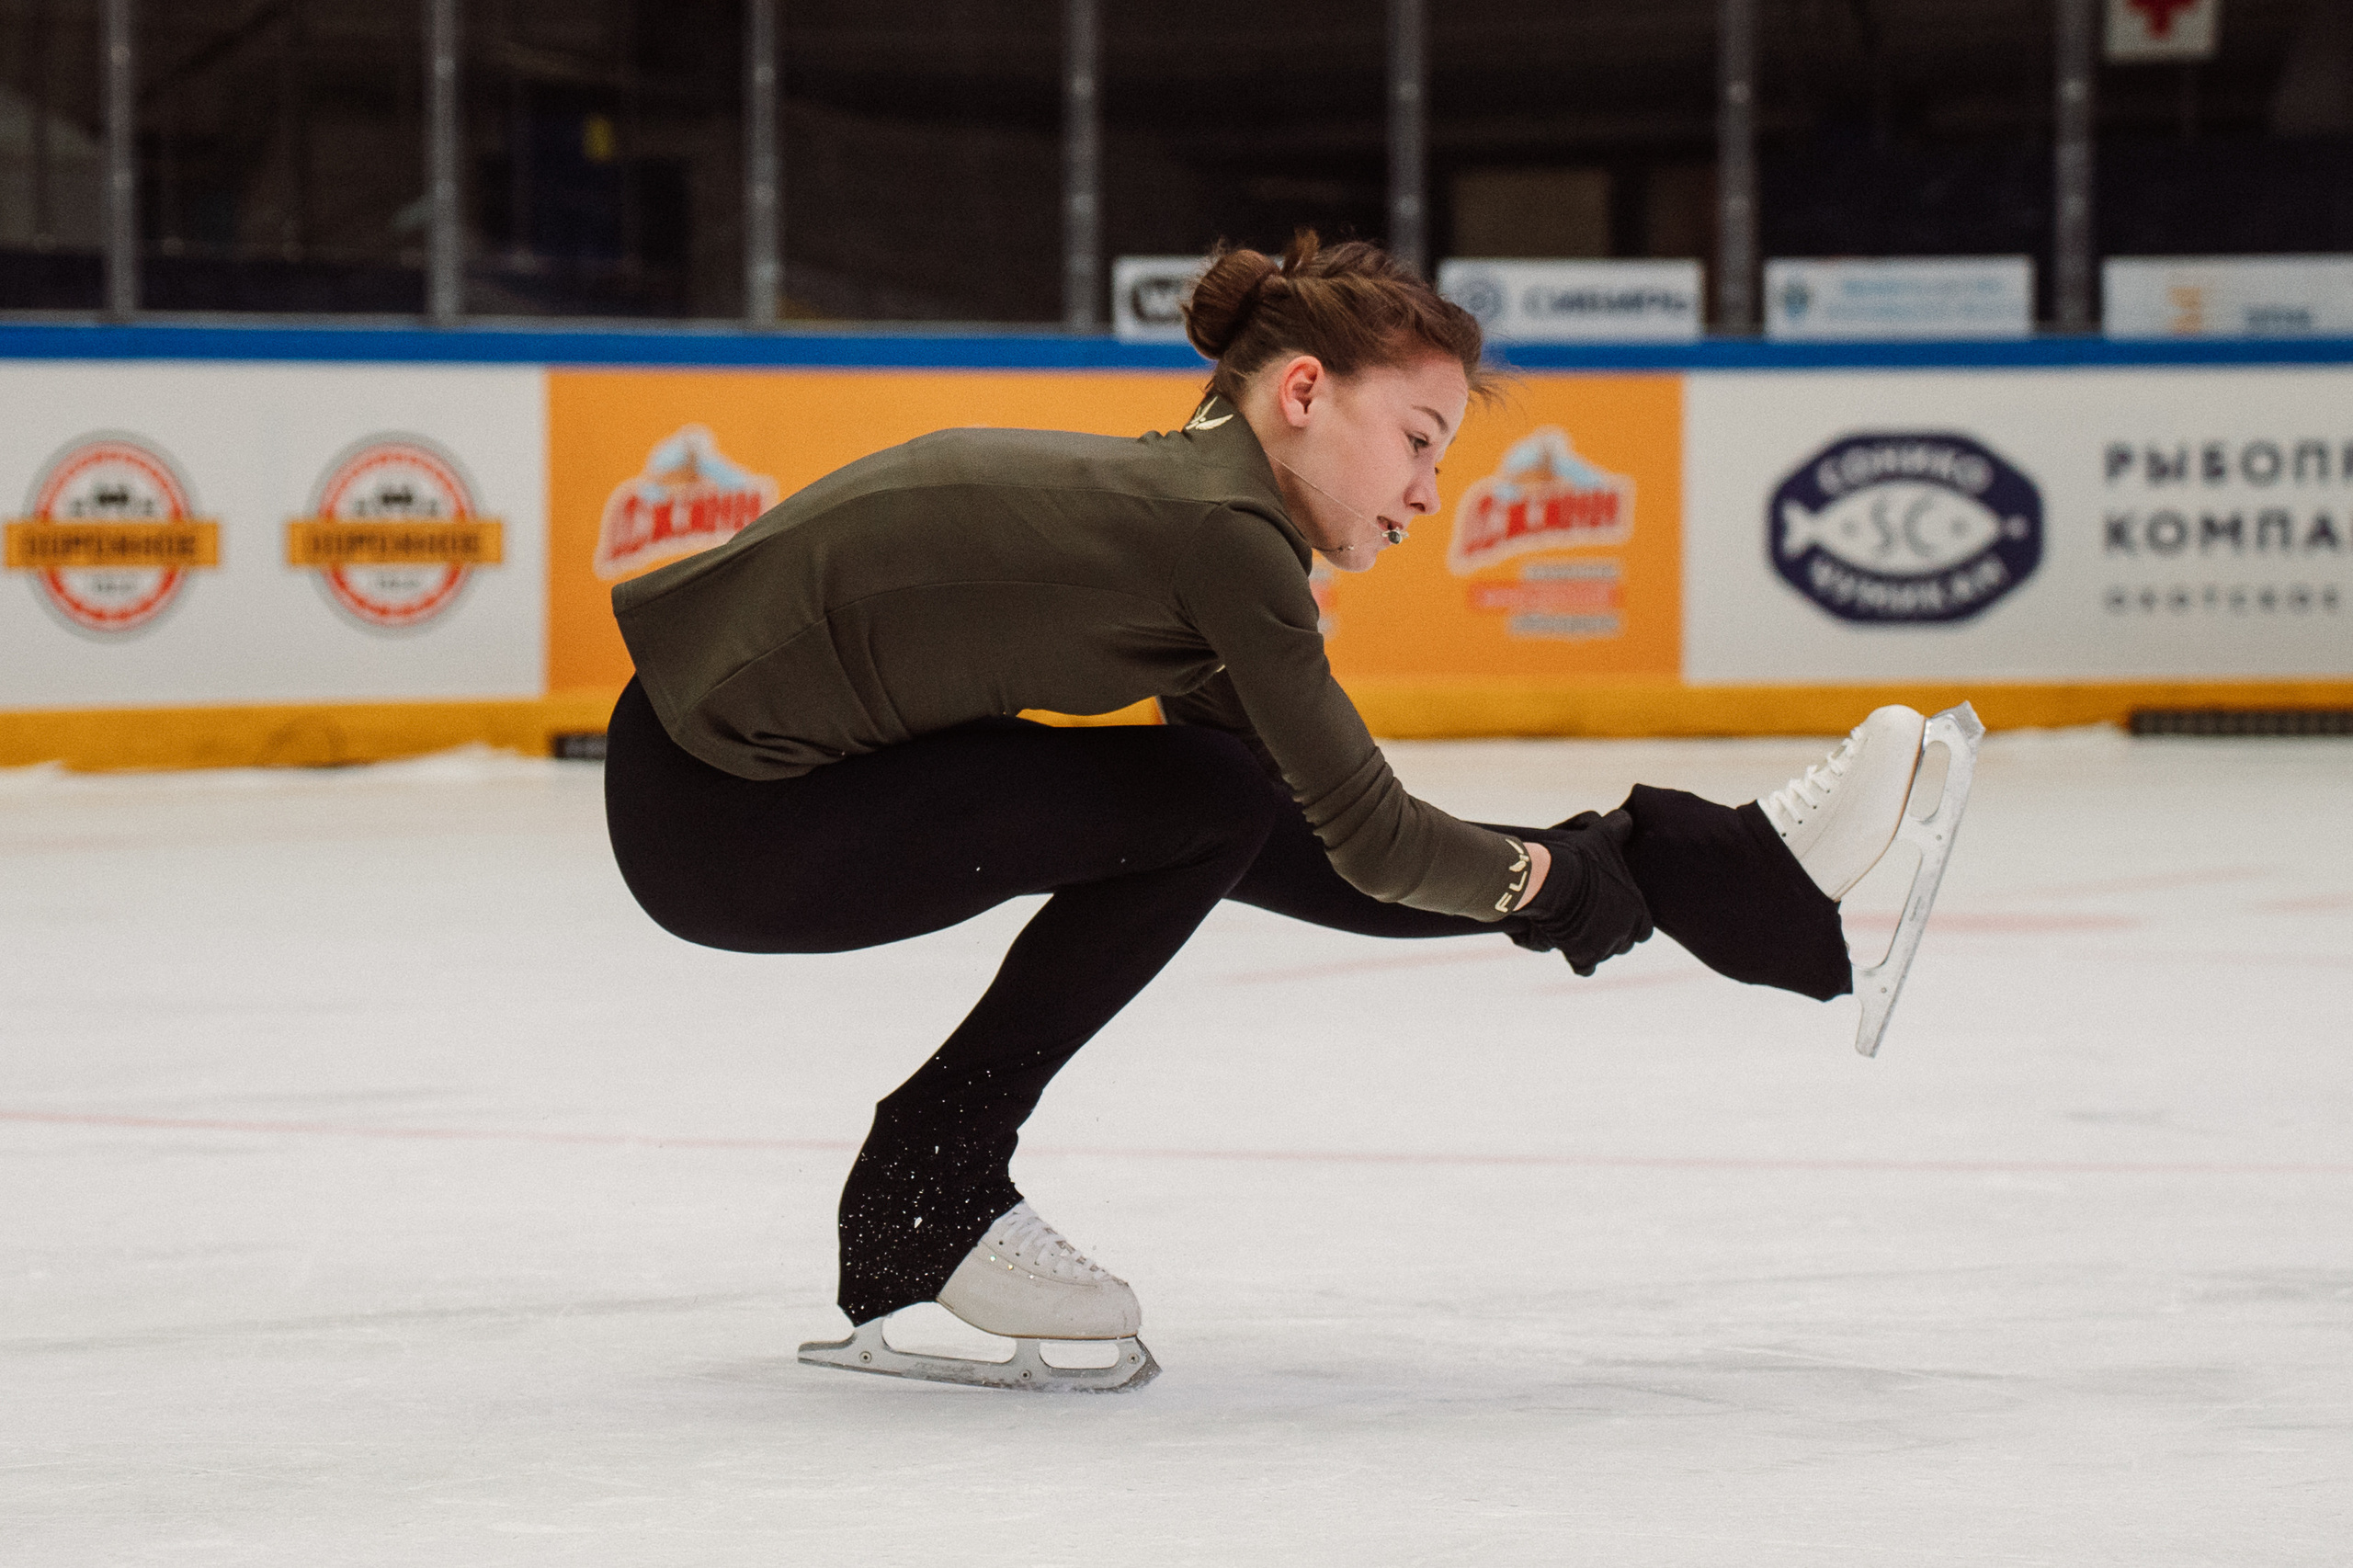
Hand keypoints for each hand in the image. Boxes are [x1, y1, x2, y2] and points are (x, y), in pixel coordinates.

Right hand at [1513, 810, 1652, 975]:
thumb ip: (1619, 828)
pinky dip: (1578, 961)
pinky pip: (1585, 968)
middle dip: (1611, 936)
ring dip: (1593, 947)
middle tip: (1593, 923)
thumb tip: (1626, 817)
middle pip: (1622, 944)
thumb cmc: (1579, 855)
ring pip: (1603, 955)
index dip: (1629, 922)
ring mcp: (1604, 946)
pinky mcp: (1582, 956)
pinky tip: (1570, 949)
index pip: (1643, 929)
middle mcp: (1625, 932)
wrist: (1551, 877)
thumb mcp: (1603, 835)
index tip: (1613, 914)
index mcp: (1636, 909)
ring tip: (1577, 932)